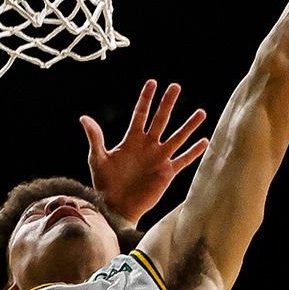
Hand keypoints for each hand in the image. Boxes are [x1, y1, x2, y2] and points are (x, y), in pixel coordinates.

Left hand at [82, 80, 208, 226]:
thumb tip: (83, 118)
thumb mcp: (98, 159)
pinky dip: (194, 151)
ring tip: (201, 112)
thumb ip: (95, 138)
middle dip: (168, 103)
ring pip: (177, 137)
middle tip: (175, 86)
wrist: (116, 207)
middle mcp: (148, 146)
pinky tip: (205, 141)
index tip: (152, 82)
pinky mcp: (167, 173)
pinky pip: (184, 160)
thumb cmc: (104, 183)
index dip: (146, 99)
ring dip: (189, 126)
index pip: (141, 114)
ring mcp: (159, 158)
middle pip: (161, 119)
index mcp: (132, 140)